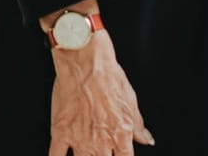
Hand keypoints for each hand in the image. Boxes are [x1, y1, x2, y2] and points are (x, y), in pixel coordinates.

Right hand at [49, 31, 154, 155]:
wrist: (85, 61)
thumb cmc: (108, 76)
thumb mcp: (131, 100)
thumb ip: (138, 125)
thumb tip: (146, 139)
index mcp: (121, 134)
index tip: (119, 155)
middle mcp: (101, 141)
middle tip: (100, 152)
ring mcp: (80, 139)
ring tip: (85, 154)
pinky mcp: (61, 132)